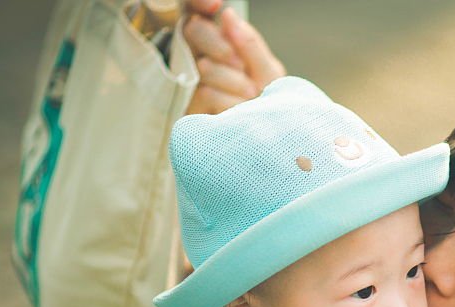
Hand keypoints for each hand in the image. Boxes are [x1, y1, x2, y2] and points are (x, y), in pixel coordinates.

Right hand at [183, 0, 285, 114]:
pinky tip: (238, 111)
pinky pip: (204, 92)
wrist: (264, 145)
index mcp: (219, 43)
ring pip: (203, 65)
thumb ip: (250, 44)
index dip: (201, 4)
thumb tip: (227, 15)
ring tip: (250, 96)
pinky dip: (228, 101)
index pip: (200, 15)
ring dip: (233, 81)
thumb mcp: (268, 72)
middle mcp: (199, 57)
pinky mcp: (186, 108)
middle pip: (193, 31)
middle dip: (220, 46)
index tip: (214, 6)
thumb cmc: (268, 107)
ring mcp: (190, 82)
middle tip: (241, 66)